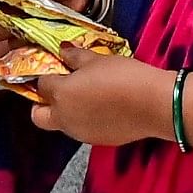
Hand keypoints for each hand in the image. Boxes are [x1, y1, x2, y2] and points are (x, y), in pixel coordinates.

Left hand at [27, 42, 172, 148]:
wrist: (153, 105)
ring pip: (61, 124)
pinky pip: (81, 130)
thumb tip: (63, 51)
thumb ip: (75, 56)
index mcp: (61, 94)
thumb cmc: (124, 77)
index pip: (42, 85)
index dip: (49, 75)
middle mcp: (64, 117)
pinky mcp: (97, 140)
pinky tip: (103, 108)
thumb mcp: (97, 60)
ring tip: (87, 96)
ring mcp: (80, 132)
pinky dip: (85, 120)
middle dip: (43, 103)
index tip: (59, 69)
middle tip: (59, 90)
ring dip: (65, 112)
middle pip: (38, 116)